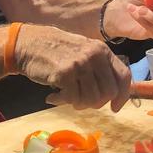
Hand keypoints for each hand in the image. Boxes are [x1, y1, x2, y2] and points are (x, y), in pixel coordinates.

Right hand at [14, 24, 130, 111]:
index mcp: (102, 50)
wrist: (28, 44)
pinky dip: (62, 102)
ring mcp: (80, 64)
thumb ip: (99, 69)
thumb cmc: (56, 51)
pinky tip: (53, 96)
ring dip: (78, 104)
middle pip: (109, 92)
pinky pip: (73, 99)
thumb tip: (114, 95)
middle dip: (96, 103)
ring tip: (66, 97)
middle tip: (82, 102)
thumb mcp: (83, 52)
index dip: (123, 96)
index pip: (124, 76)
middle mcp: (94, 55)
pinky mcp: (65, 74)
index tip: (114, 108)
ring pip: (92, 99)